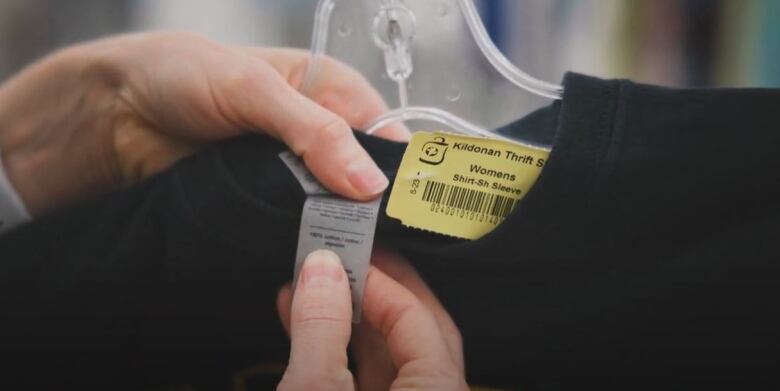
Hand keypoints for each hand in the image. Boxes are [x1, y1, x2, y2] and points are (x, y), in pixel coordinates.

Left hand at [0, 32, 406, 214]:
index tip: (402, 211)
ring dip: (336, 227)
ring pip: (334, 207)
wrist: (113, 114)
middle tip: (373, 242)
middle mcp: (319, 131)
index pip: (385, 134)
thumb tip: (368, 181)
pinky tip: (311, 254)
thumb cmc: (181, 76)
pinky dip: (305, 238)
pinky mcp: (268, 202)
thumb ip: (314, 132)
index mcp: (331, 89)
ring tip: (345, 255)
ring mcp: (294, 171)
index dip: (395, 171)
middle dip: (368, 207)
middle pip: (364, 176)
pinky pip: (299, 225)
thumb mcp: (253, 91)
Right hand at [276, 250, 466, 390]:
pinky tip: (307, 332)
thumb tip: (322, 270)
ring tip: (314, 290)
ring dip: (351, 321)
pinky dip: (341, 355)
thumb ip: (320, 327)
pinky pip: (372, 379)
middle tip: (342, 260)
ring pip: (392, 357)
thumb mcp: (315, 390)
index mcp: (438, 390)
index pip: (415, 315)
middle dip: (372, 292)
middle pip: (414, 330)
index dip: (374, 279)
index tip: (339, 255)